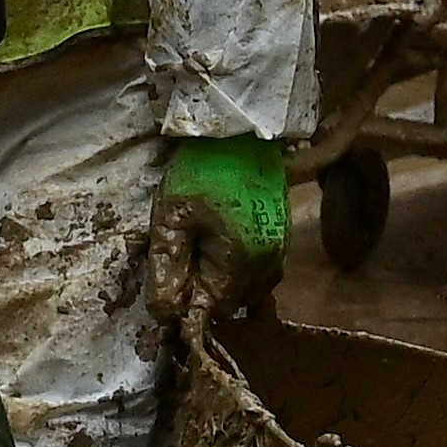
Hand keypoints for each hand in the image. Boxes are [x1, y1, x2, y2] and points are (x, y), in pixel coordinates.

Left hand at [148, 136, 291, 322]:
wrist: (238, 132)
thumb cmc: (199, 170)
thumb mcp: (171, 217)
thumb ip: (168, 267)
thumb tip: (165, 313)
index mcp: (239, 261)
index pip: (211, 311)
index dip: (186, 314)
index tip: (166, 310)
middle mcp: (267, 263)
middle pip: (231, 305)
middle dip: (203, 300)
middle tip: (176, 281)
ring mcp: (279, 251)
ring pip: (248, 292)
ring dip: (222, 290)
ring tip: (196, 270)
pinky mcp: (281, 237)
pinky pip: (261, 275)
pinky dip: (240, 277)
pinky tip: (220, 261)